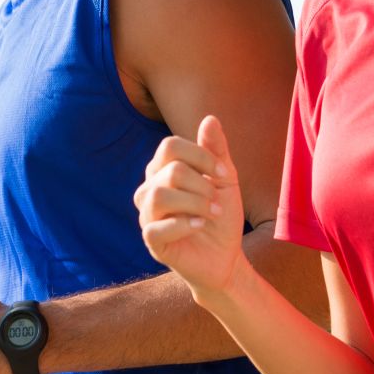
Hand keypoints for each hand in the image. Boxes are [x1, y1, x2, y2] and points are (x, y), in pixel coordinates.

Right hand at [134, 115, 247, 302]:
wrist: (226, 255)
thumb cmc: (221, 214)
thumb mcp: (225, 178)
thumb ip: (216, 150)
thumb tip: (209, 118)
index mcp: (163, 169)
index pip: (170, 146)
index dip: (200, 156)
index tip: (223, 174)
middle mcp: (150, 188)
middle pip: (170, 171)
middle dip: (202, 185)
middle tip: (216, 201)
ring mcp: (147, 214)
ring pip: (159, 196)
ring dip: (194, 204)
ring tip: (210, 213)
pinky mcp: (151, 240)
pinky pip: (156, 227)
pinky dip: (184, 224)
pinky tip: (199, 226)